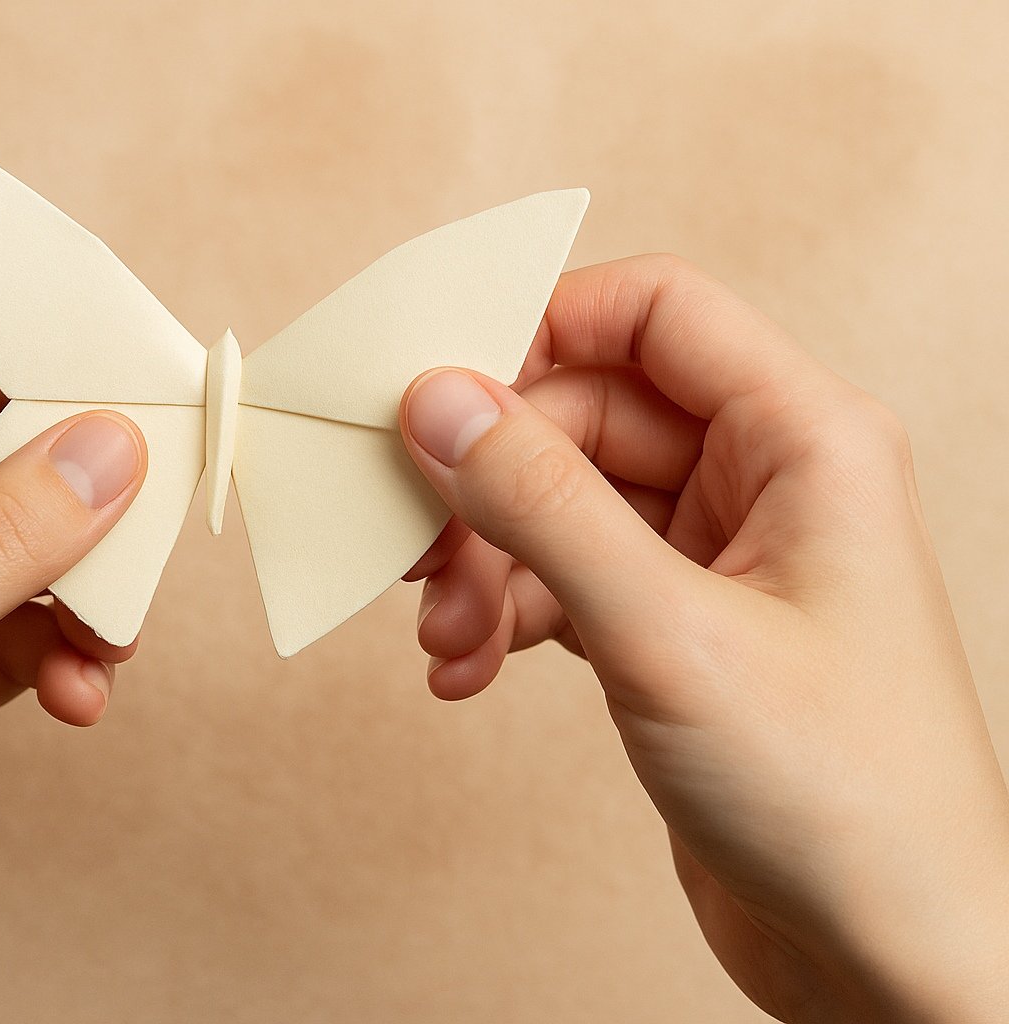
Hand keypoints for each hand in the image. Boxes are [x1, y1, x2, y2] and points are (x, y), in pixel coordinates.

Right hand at [398, 255, 1008, 1022]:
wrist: (886, 958)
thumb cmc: (841, 796)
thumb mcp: (667, 633)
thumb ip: (542, 504)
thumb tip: (438, 400)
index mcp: (804, 439)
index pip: (651, 312)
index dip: (536, 329)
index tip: (435, 389)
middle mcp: (762, 481)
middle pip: (581, 417)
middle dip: (488, 487)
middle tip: (418, 555)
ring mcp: (714, 557)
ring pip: (559, 504)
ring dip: (483, 565)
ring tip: (447, 641)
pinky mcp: (673, 628)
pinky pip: (561, 579)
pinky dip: (504, 615)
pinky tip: (470, 673)